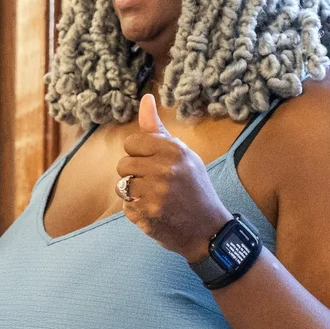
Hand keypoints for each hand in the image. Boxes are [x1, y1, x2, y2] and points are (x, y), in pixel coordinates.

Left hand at [117, 95, 231, 262]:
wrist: (208, 230)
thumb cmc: (195, 188)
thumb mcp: (183, 155)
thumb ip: (157, 130)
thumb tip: (145, 98)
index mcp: (174, 150)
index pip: (131, 143)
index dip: (139, 155)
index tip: (153, 164)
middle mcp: (164, 169)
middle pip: (123, 164)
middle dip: (135, 174)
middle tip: (156, 184)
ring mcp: (154, 193)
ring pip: (121, 186)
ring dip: (133, 194)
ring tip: (154, 198)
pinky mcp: (147, 214)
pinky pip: (126, 207)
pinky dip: (137, 211)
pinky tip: (155, 212)